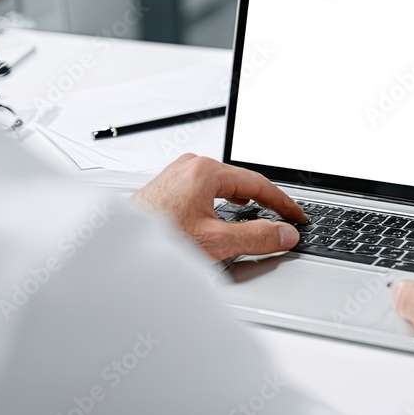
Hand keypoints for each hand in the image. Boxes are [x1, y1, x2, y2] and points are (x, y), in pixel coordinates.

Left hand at [133, 154, 305, 260]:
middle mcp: (191, 165)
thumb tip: (283, 234)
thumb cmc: (155, 241)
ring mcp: (179, 173)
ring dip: (245, 200)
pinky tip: (230, 209)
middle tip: (286, 216)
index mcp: (205, 170)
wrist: (117, 249)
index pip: (257, 184)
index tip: (297, 216)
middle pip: (241, 181)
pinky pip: (208, 187)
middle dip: (265, 200)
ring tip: (263, 212)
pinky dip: (225, 200)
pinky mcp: (170, 184)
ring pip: (224, 184)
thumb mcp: (215, 241)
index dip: (282, 203)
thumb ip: (256, 237)